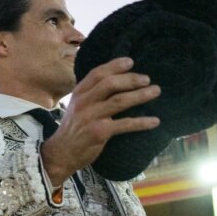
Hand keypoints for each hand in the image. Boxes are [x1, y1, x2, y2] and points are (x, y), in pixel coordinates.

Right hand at [40, 57, 161, 187]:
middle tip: (147, 79)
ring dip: (140, 95)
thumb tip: (115, 83)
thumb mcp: (76, 107)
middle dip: (131, 79)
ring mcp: (91, 117)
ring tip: (155, 91)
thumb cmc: (73, 129)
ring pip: (119, 101)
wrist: (60, 154)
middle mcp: (84, 103)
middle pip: (110, 84)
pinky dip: (142, 122)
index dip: (114, 66)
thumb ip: (91, 95)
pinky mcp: (99, 132)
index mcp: (79, 94)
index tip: (130, 61)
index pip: (97, 74)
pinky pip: (125, 124)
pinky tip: (154, 121)